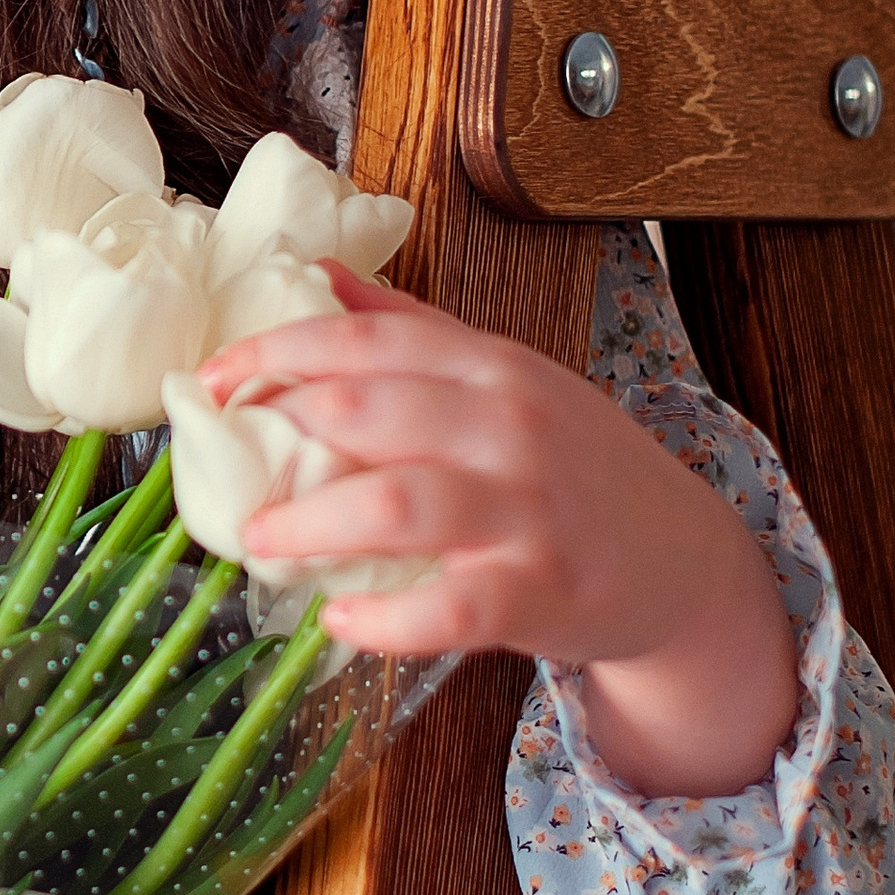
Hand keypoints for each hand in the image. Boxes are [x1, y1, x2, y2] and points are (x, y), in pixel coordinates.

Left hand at [195, 264, 797, 802]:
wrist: (686, 563)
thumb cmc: (577, 467)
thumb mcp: (508, 379)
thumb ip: (414, 330)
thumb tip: (318, 274)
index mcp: (491, 365)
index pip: (365, 338)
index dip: (274, 352)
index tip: (208, 378)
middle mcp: (509, 425)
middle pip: (366, 407)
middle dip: (275, 431)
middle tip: (220, 462)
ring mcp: (527, 511)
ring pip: (394, 503)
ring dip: (309, 522)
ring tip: (259, 539)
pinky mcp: (541, 593)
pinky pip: (447, 607)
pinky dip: (382, 618)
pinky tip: (338, 620)